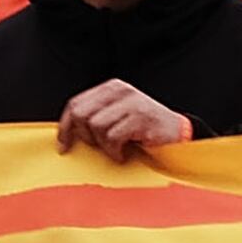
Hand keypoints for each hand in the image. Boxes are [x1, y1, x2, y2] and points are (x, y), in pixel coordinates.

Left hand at [57, 80, 193, 161]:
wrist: (178, 136)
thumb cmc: (144, 131)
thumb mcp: (117, 118)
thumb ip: (96, 118)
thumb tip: (68, 132)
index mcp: (112, 88)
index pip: (76, 103)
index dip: (66, 126)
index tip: (64, 144)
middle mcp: (121, 91)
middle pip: (82, 113)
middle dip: (85, 136)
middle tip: (99, 146)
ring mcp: (132, 102)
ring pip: (96, 126)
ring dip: (104, 146)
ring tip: (116, 149)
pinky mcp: (141, 117)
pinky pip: (113, 137)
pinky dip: (115, 151)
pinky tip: (124, 153)